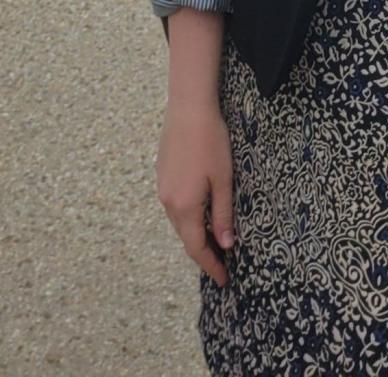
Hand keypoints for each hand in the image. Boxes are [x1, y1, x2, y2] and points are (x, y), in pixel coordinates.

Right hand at [156, 100, 234, 287]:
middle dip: (203, 253)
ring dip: (195, 235)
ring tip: (214, 242)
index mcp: (184, 206)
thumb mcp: (223, 180)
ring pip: (179, 222)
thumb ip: (222, 214)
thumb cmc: (211, 142)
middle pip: (186, 237)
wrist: (188, 108)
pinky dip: (188, 217)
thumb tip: (225, 245)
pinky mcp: (162, 174)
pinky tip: (200, 214)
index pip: (196, 247)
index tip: (224, 279)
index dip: (211, 265)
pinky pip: (174, 206)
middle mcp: (168, 202)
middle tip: (223, 265)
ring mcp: (162, 188)